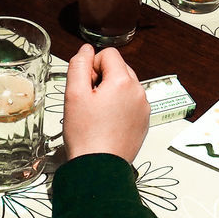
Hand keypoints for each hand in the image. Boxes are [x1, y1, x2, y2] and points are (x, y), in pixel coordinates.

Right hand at [63, 45, 149, 162]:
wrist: (99, 167)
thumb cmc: (86, 134)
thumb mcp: (74, 95)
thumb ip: (79, 66)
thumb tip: (86, 50)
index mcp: (123, 81)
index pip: (108, 54)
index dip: (92, 66)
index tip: (85, 86)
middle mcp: (139, 91)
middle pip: (118, 68)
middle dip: (102, 78)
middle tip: (89, 101)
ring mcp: (144, 107)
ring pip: (125, 85)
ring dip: (111, 92)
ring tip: (97, 114)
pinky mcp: (144, 120)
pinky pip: (131, 102)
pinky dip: (119, 107)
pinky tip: (106, 123)